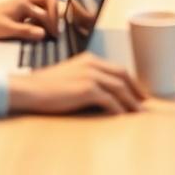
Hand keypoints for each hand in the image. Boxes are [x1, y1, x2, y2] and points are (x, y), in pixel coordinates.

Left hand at [0, 0, 58, 40]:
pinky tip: (42, 28)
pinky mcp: (25, 7)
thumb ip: (25, 31)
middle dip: (56, 14)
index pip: (46, 12)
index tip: (53, 36)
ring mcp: (27, 2)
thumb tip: (43, 34)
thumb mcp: (7, 30)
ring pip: (47, 2)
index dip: (52, 24)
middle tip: (55, 30)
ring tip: (51, 29)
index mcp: (24, 2)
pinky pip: (41, 8)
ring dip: (52, 14)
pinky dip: (45, 16)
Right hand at [8, 53, 144, 114]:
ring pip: (119, 88)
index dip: (130, 80)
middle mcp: (92, 64)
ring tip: (138, 111)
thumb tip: (103, 92)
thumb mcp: (71, 74)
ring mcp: (90, 75)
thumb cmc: (47, 85)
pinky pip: (109, 100)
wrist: (31, 89)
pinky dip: (118, 108)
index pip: (116, 68)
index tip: (138, 91)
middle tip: (144, 101)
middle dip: (136, 88)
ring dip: (131, 101)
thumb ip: (87, 77)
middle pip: (122, 74)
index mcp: (89, 59)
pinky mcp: (86, 89)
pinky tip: (122, 115)